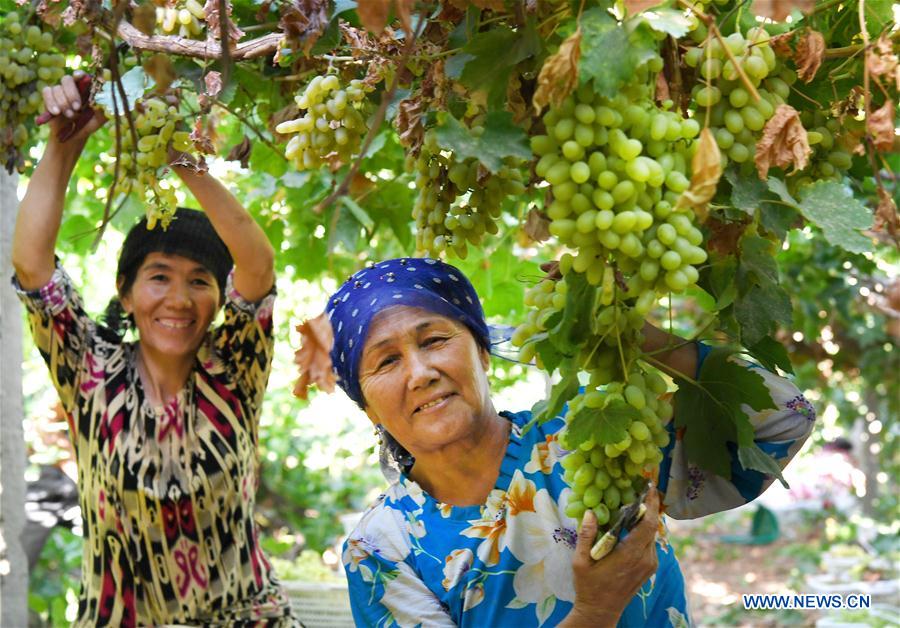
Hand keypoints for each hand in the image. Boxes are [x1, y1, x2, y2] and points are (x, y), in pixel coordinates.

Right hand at [40, 72, 104, 144]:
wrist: (72, 137)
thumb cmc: (87, 125)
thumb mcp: (99, 119)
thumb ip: (104, 108)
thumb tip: (108, 98)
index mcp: (84, 89)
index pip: (81, 76)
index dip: (80, 74)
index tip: (80, 77)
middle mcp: (71, 87)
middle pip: (67, 79)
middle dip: (72, 94)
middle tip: (77, 108)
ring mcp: (59, 91)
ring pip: (57, 88)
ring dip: (64, 103)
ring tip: (70, 116)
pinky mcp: (48, 97)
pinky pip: (46, 92)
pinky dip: (51, 102)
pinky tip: (56, 112)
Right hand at [563, 488, 660, 627]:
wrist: (600, 612)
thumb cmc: (588, 587)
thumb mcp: (580, 561)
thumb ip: (586, 535)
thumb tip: (590, 512)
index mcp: (630, 555)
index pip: (648, 525)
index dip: (651, 505)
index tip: (650, 488)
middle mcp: (645, 559)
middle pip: (653, 527)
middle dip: (649, 507)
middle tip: (642, 489)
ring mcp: (649, 565)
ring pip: (652, 535)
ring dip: (646, 519)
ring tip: (636, 502)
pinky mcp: (649, 568)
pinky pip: (650, 543)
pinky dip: (644, 530)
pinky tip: (632, 523)